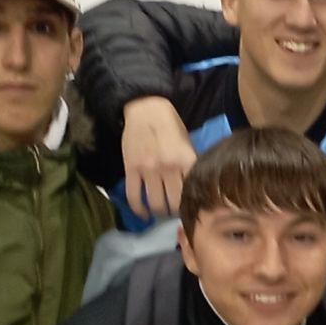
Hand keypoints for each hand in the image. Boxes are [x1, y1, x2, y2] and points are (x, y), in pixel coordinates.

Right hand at [121, 97, 194, 218]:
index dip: (192, 205)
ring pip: (155, 203)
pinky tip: (144, 215)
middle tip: (175, 212)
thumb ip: (190, 165)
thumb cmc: (170, 126)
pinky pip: (134, 197)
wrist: (146, 109)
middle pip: (174, 203)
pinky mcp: (131, 169)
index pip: (191, 191)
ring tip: (161, 213)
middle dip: (176, 212)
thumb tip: (194, 189)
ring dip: (159, 212)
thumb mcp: (188, 144)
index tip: (192, 209)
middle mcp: (167, 167)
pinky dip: (139, 210)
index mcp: (185, 159)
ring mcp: (148, 169)